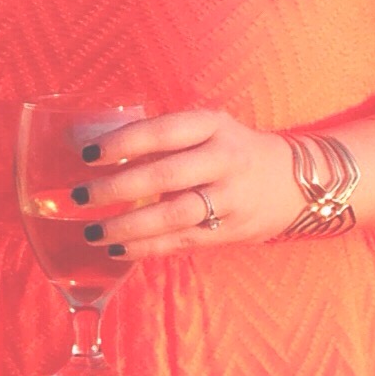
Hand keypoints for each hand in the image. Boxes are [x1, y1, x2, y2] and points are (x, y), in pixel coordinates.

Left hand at [71, 109, 298, 260]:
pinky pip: (183, 241)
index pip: (164, 131)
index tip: (87, 154)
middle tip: (79, 196)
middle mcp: (225, 160)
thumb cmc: (228, 150)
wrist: (295, 182)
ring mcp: (231, 197)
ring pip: (174, 215)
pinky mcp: (232, 229)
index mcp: (213, 126)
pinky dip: (147, 247)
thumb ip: (161, 138)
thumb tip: (91, 148)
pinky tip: (116, 249)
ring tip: (91, 232)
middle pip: (166, 176)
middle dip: (117, 189)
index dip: (125, 142)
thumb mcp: (205, 130)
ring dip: (128, 226)